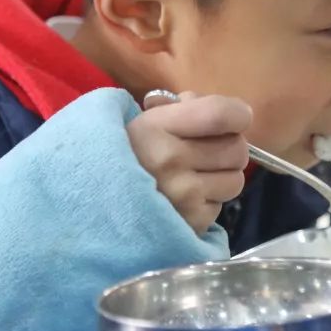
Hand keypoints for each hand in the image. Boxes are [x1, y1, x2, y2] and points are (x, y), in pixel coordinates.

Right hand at [127, 91, 250, 234]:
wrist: (92, 205)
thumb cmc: (127, 155)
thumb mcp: (146, 120)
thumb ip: (186, 108)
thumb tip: (229, 112)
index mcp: (156, 128)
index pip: (221, 114)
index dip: (238, 114)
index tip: (236, 118)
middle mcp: (169, 160)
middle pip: (237, 149)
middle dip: (228, 148)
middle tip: (208, 151)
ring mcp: (181, 195)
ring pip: (235, 180)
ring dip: (222, 177)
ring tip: (196, 177)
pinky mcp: (190, 223)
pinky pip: (220, 206)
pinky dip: (208, 202)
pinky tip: (186, 199)